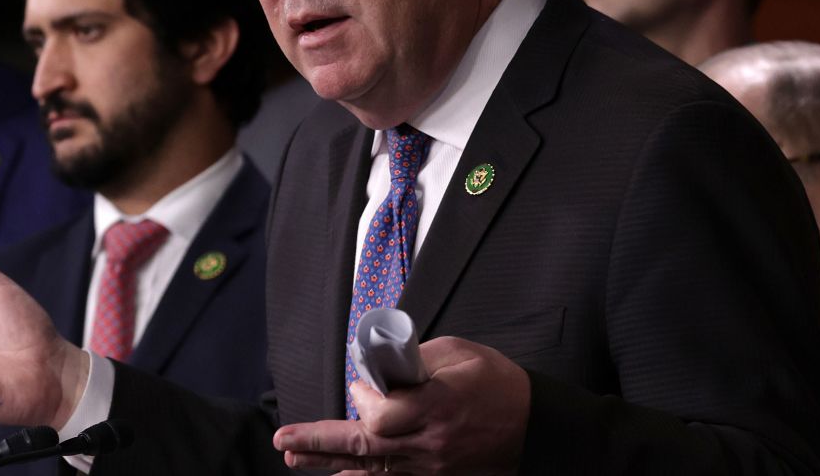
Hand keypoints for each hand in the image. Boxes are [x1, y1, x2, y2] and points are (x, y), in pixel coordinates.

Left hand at [273, 337, 529, 474]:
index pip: (381, 415)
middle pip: (364, 448)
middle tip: (284, 439)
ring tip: (292, 456)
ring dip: (328, 462)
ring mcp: (431, 467)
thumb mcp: (460, 354)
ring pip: (371, 469)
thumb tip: (381, 365)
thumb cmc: (499, 384)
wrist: (536, 427)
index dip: (362, 398)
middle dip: (319, 442)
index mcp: (436, 407)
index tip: (360, 382)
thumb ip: (416, 359)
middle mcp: (429, 443)